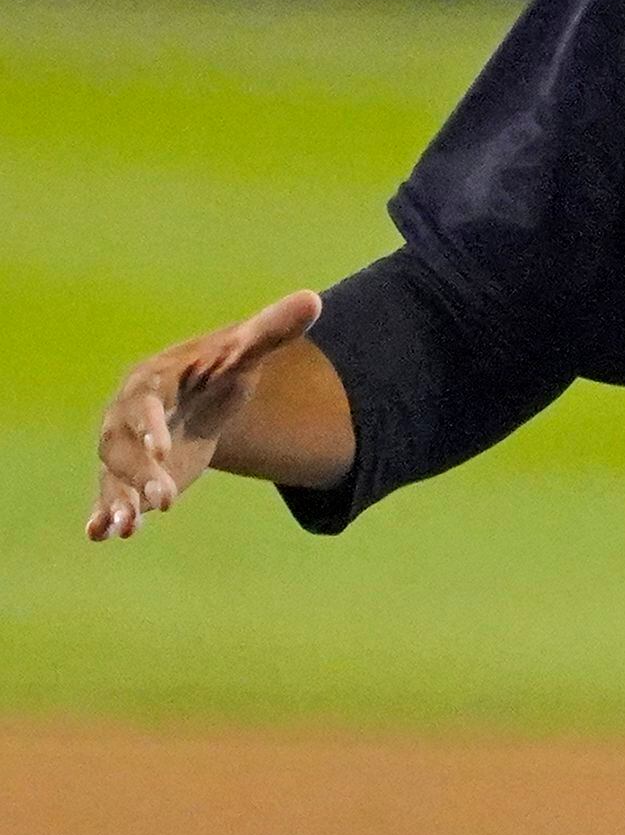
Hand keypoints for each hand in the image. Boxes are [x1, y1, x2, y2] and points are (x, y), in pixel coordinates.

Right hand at [88, 291, 324, 539]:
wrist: (202, 392)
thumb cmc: (219, 368)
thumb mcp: (245, 351)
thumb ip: (272, 330)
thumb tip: (313, 300)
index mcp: (151, 382)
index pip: (145, 401)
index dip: (150, 423)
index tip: (162, 447)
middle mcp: (126, 417)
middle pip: (125, 447)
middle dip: (141, 474)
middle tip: (166, 501)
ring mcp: (125, 449)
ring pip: (115, 476)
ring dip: (118, 501)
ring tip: (127, 530)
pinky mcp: (129, 476)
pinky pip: (109, 495)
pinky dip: (103, 514)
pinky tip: (101, 534)